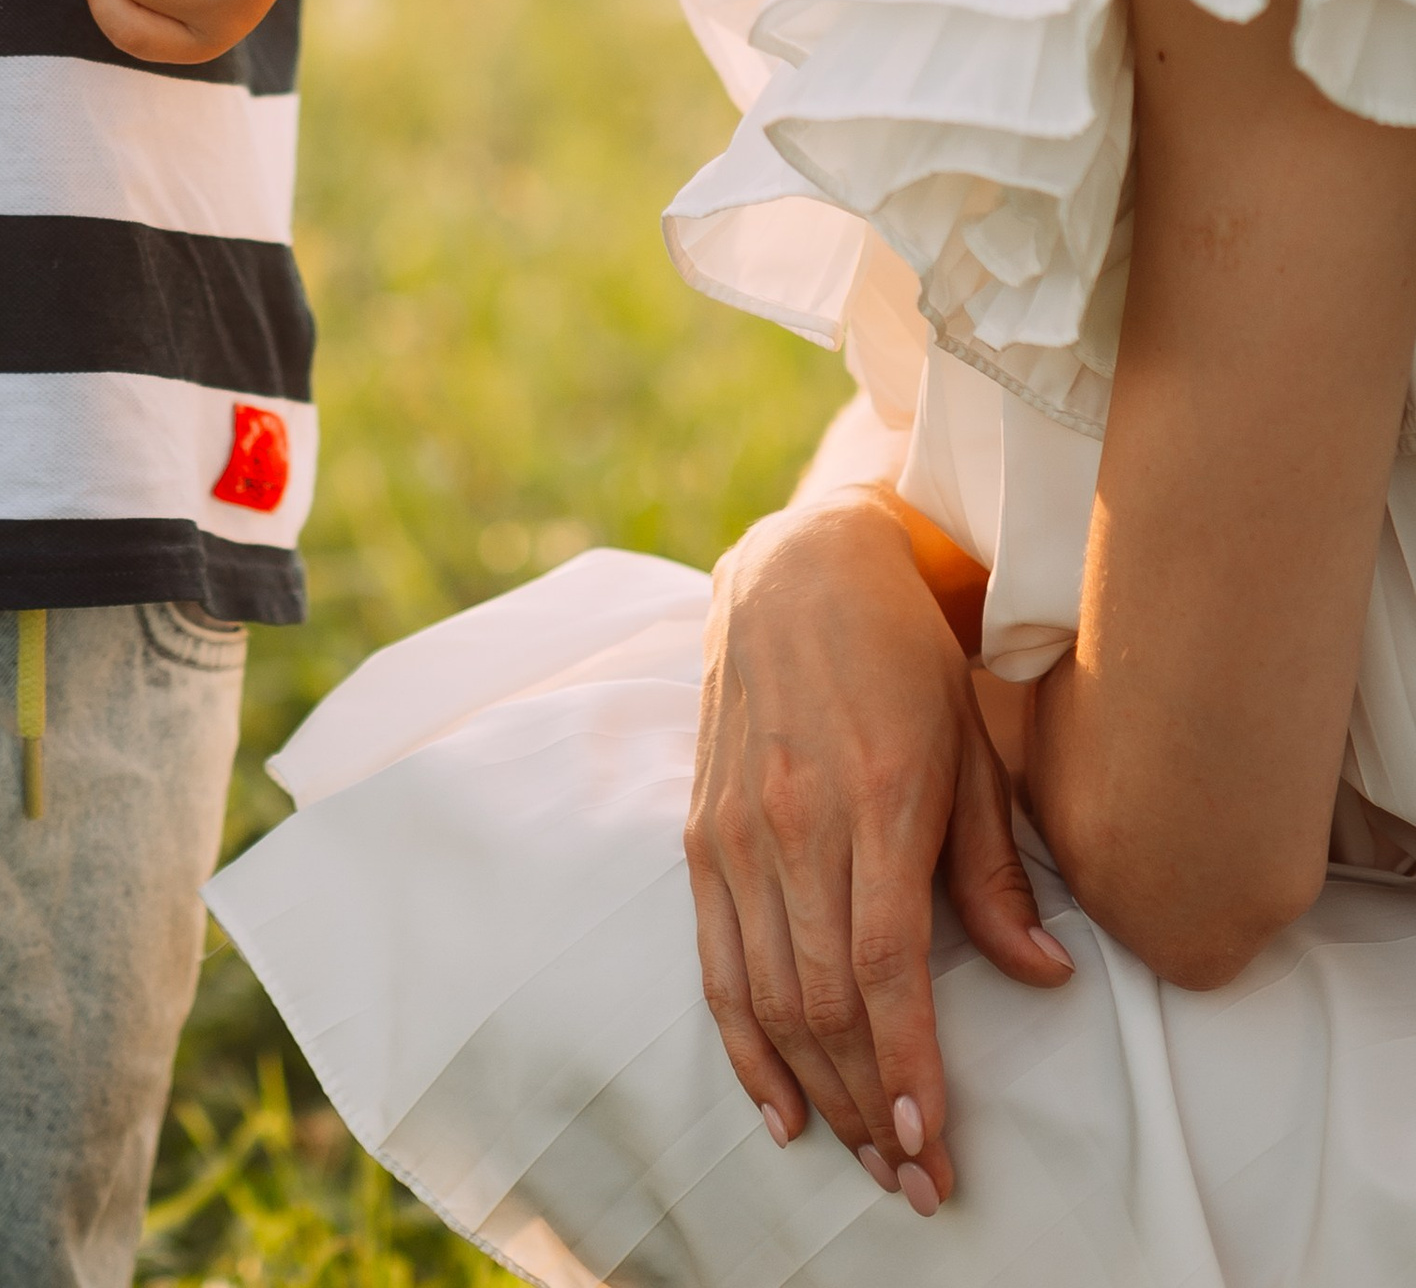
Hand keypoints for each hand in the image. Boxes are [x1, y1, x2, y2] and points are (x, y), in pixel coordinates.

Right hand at [687, 492, 1071, 1211]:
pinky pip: (716, 963)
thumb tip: (1047, 980)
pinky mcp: (702, 834)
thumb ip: (998, 870)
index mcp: (874, 798)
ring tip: (864, 1155)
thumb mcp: (972, 744)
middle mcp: (794, 822)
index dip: (906, 1064)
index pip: (883, 964)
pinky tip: (778, 1106)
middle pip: (824, 1000)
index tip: (932, 1146)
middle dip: (871, 1106)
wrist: (795, 566)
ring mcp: (737, 831)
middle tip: (915, 1182)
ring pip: (768, 996)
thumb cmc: (906, 655)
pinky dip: (743, 1046)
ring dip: (817, 1091)